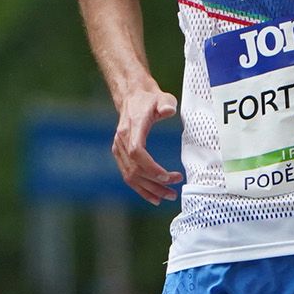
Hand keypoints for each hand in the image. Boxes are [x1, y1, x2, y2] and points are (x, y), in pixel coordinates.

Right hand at [112, 86, 183, 204]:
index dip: (151, 168)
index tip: (168, 177)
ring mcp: (118, 148)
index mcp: (132, 127)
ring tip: (168, 196)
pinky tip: (154, 197)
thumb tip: (168, 110)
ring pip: (130, 176)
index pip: (137, 153)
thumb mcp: (162, 97)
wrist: (132, 96)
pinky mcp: (120, 154)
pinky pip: (128, 175)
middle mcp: (121, 140)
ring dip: (149, 190)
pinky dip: (140, 188)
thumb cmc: (150, 99)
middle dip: (155, 183)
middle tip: (174, 190)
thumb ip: (166, 104)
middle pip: (135, 169)